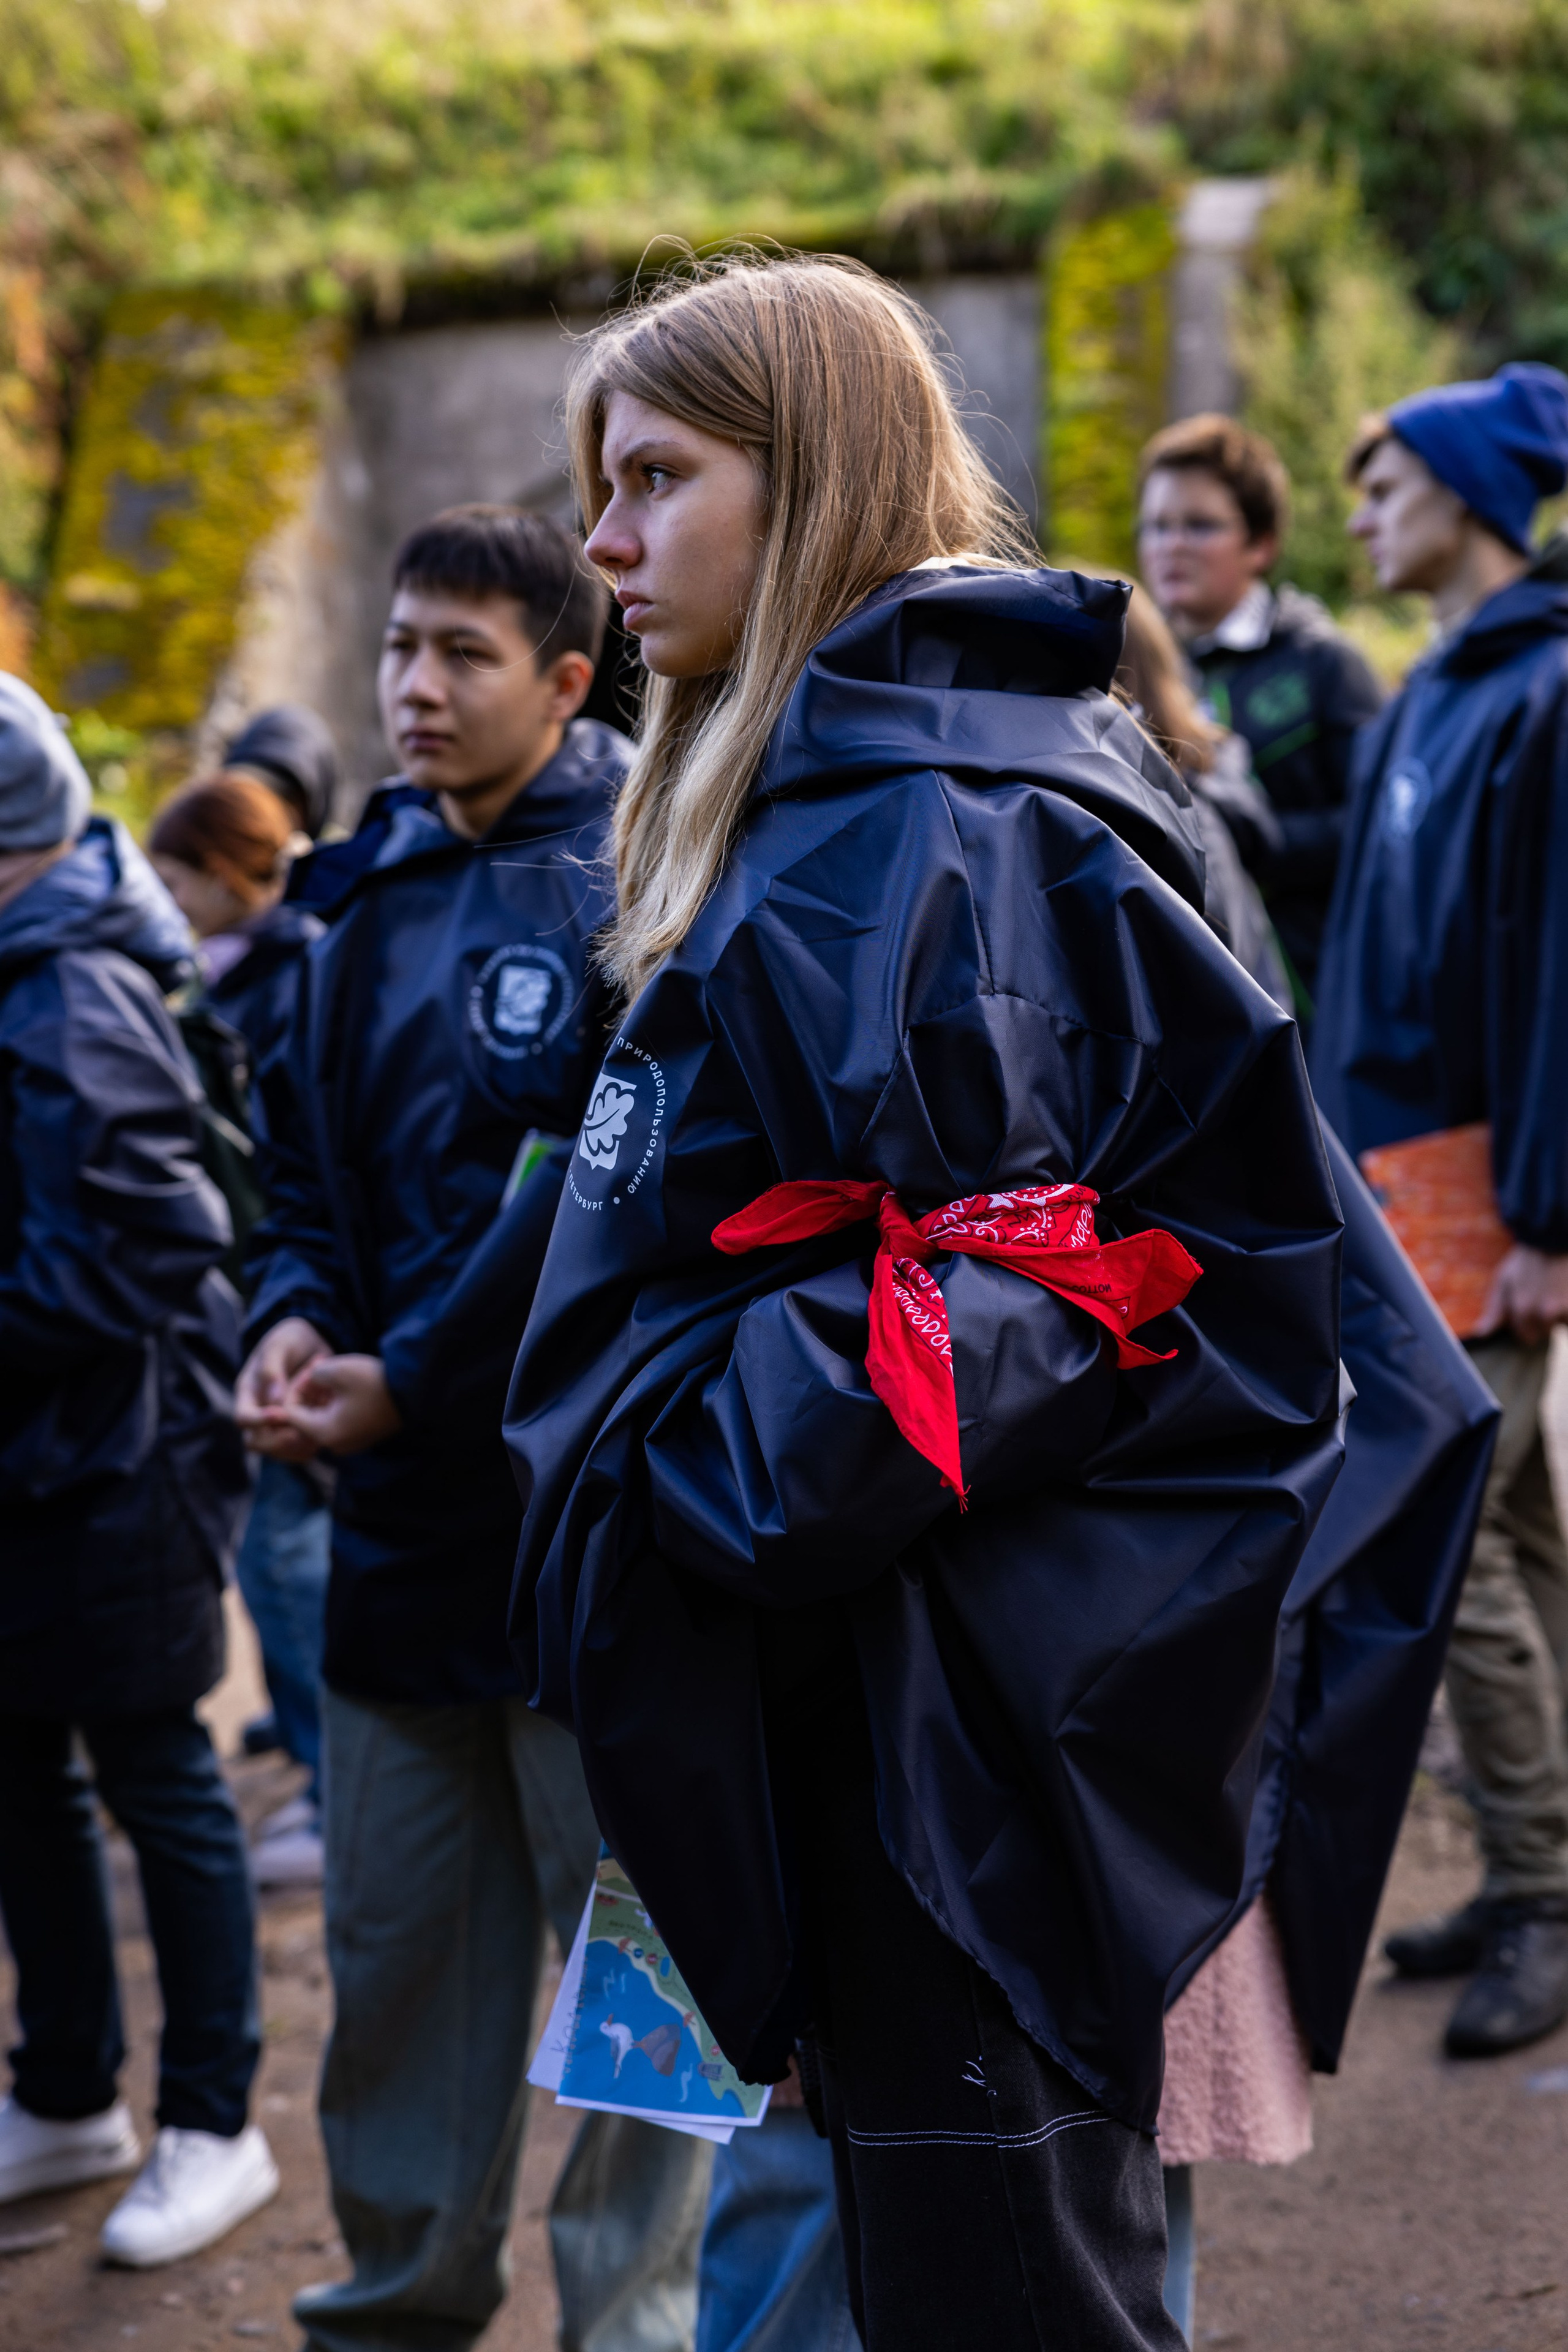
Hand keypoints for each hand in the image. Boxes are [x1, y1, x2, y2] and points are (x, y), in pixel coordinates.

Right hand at [236, 1317, 328, 1460]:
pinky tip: (323, 1439)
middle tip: (300, 1434)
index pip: (243, 1417)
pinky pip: (297, 1449)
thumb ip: (272, 1368)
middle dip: (277, 1441)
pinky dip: (309, 1447)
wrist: (313, 1343)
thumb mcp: (280, 1345)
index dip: (258, 1421)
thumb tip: (273, 1399)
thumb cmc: (291, 1339)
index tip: (281, 1414)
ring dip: (295, 1448)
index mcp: (249, 1393)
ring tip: (315, 1439)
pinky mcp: (297, 1427)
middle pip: (256, 1442)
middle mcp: (259, 1412)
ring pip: (277, 1451)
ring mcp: (277, 1423)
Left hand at [279, 1353, 402, 1457]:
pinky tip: (345, 1384)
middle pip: (307, 1417)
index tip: (309, 1370)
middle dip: (309, 1390)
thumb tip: (311, 1380)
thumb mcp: (336, 1370)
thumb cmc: (374, 1382)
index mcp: (324, 1432)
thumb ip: (312, 1375)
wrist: (414, 1392)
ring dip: (323, 1395)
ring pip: (323, 1417)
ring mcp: (350, 1442)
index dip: (294, 1389)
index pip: (290, 1414)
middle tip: (318, 1366)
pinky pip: (340, 1421)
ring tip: (331, 1370)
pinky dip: (336, 1403)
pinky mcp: (363, 1436)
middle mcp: (334, 1444)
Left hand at [1476, 1245, 1567, 1348]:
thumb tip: (1480, 1334)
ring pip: (1561, 1324)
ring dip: (1560, 1316)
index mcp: (1522, 1309)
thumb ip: (1494, 1311)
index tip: (1528, 1309)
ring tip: (1555, 1293)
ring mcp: (1563, 1308)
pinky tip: (1564, 1294)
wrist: (1551, 1239)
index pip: (1525, 1336)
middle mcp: (1543, 1312)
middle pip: (1544, 1332)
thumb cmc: (1526, 1261)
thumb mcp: (1503, 1282)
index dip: (1526, 1325)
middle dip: (1542, 1321)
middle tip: (1542, 1297)